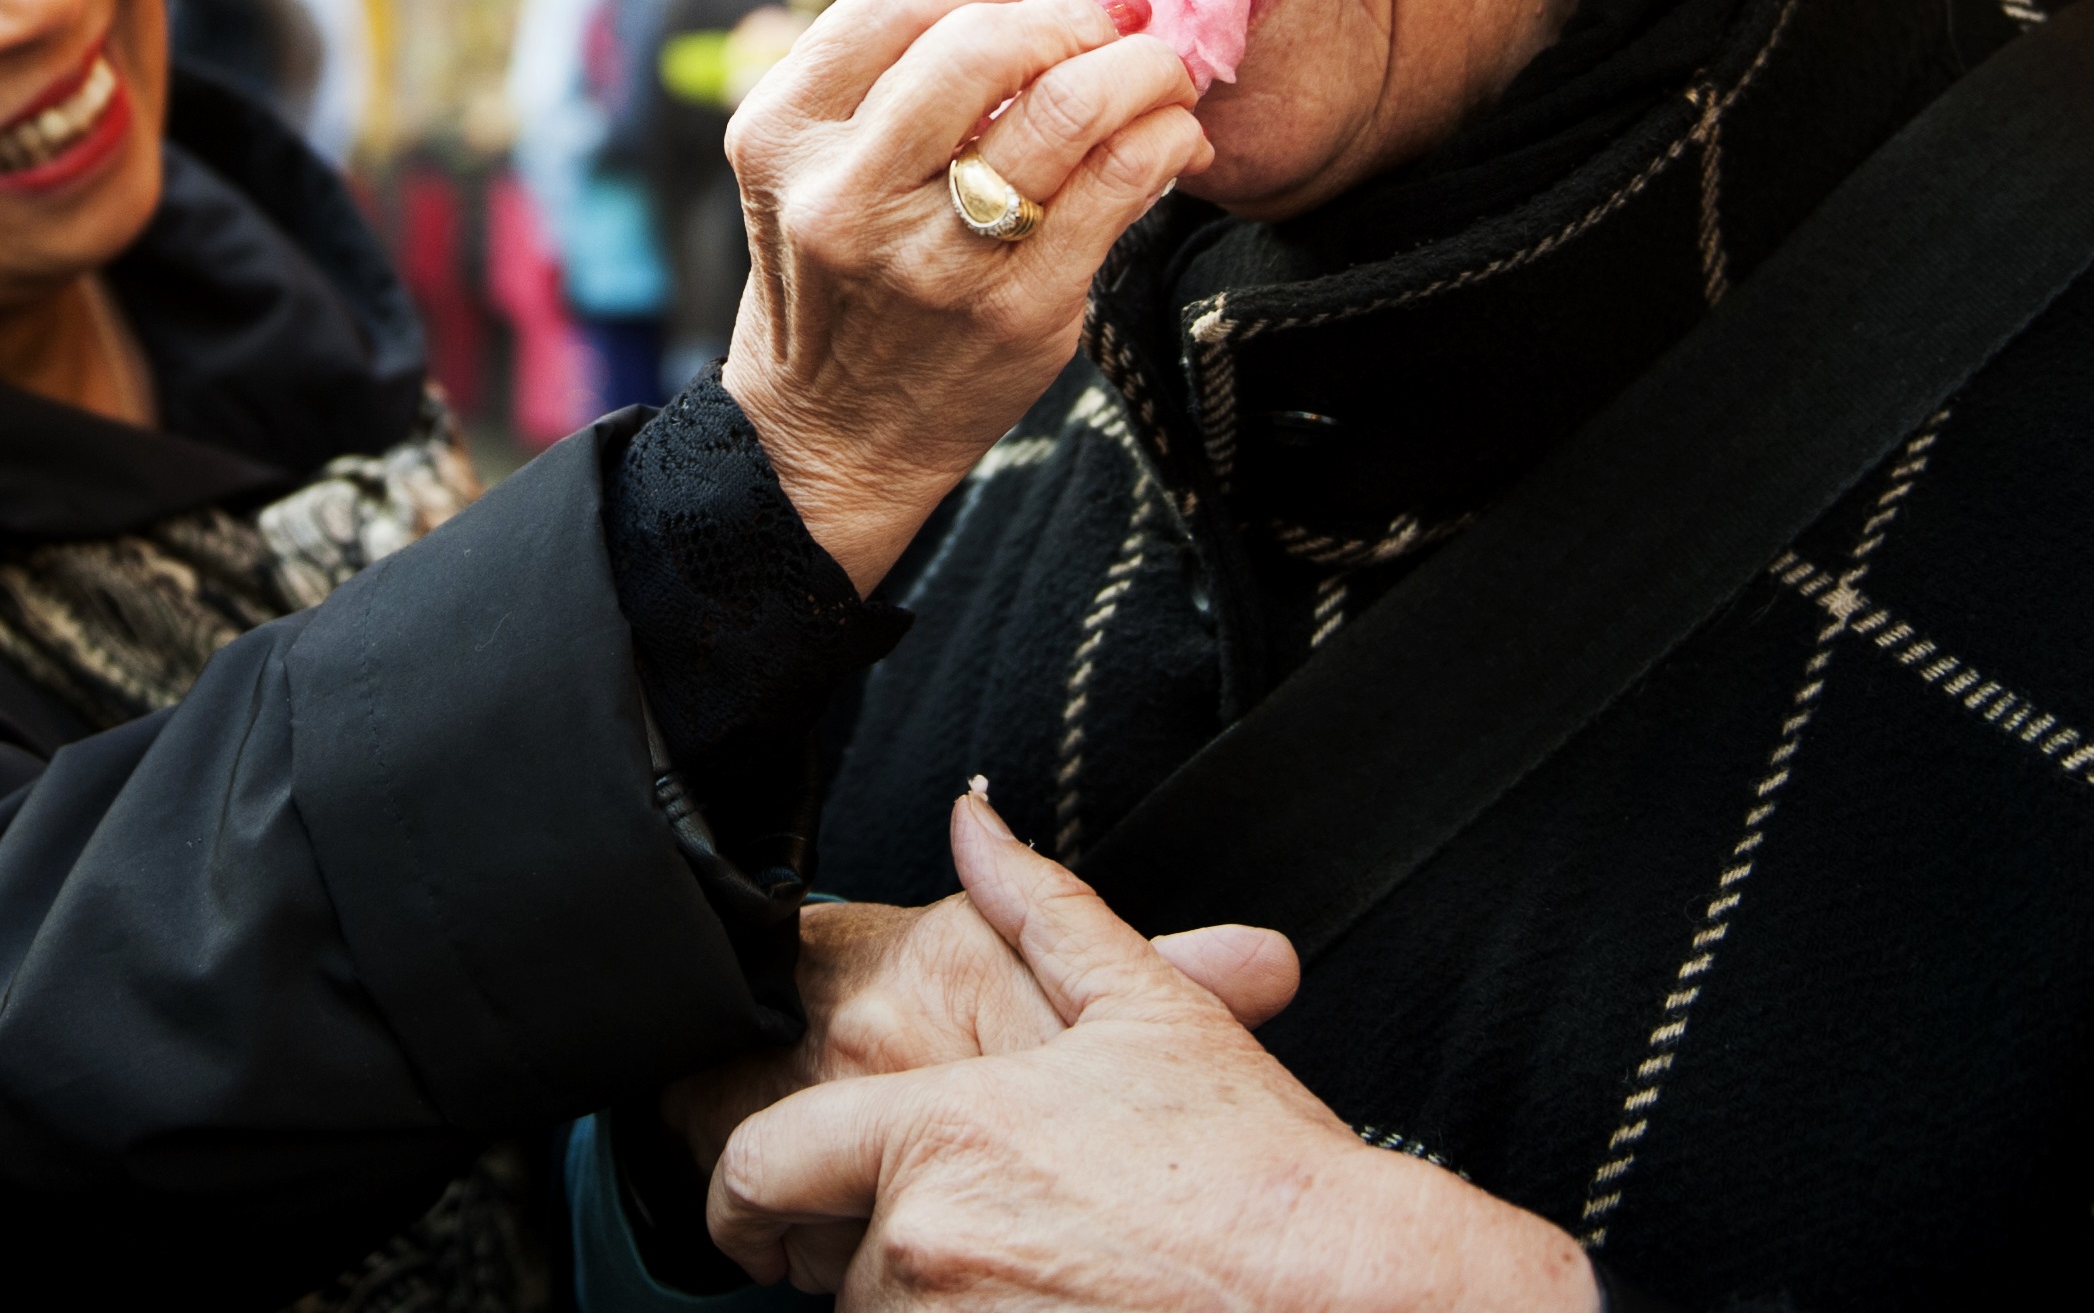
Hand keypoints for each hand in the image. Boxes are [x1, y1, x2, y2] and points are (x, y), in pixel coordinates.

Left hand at [710, 791, 1600, 1312]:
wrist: (1351, 1298)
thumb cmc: (1260, 1171)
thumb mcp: (1148, 1013)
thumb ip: (1039, 911)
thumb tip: (976, 828)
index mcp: (940, 1128)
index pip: (761, 1166)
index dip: (742, 1195)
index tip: (750, 1216)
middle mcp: (924, 1245)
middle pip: (838, 1263)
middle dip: (891, 1255)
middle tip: (990, 1243)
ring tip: (1044, 1284)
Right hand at [721, 0, 1206, 589]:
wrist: (831, 434)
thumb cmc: (838, 276)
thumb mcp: (811, 167)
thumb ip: (884, 80)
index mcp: (783, 134)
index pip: (895, 3)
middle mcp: (846, 193)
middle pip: (984, 45)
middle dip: (1073, 12)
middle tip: (1114, 16)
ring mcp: (933, 258)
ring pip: (1067, 109)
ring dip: (1140, 67)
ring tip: (1159, 69)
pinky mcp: (1015, 310)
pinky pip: (1120, 186)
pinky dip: (1165, 137)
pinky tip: (1171, 134)